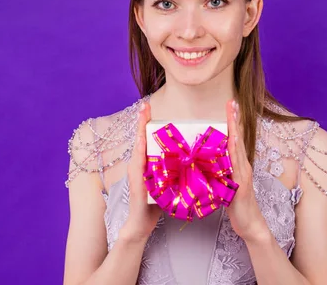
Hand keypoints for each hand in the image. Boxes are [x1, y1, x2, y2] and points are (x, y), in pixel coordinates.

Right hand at [120, 101, 162, 241]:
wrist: (142, 222)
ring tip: (142, 113)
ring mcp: (135, 170)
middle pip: (140, 137)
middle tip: (145, 103)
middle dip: (142, 120)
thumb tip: (191, 159)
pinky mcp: (135, 179)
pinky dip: (139, 148)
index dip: (148, 122)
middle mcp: (139, 163)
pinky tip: (141, 138)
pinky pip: (137, 160)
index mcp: (148, 162)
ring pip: (138, 144)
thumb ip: (174, 170)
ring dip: (139, 128)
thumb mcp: (167, 182)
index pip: (148, 138)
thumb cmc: (156, 203)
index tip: (150, 106)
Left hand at [225, 99, 269, 241]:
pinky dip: (236, 152)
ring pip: (238, 148)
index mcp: (238, 165)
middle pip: (238, 138)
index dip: (232, 122)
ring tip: (233, 114)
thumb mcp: (225, 186)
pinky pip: (237, 165)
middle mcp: (243, 166)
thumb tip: (205, 163)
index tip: (230, 105)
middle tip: (232, 101)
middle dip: (235, 119)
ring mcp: (243, 174)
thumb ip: (218, 173)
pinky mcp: (241, 184)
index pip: (234, 139)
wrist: (250, 225)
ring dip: (235, 130)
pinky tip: (233, 142)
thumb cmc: (236, 206)